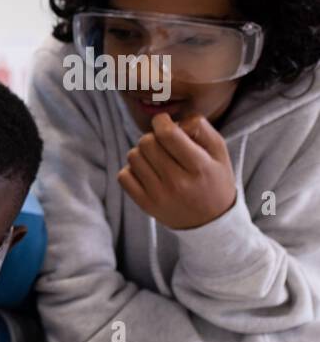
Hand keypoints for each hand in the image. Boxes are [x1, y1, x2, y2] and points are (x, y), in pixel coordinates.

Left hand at [118, 113, 236, 229]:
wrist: (210, 222)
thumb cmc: (214, 179)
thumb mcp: (219, 152)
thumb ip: (200, 128)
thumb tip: (173, 119)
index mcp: (199, 167)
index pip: (167, 134)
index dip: (161, 121)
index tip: (164, 122)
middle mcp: (177, 182)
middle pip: (146, 142)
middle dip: (153, 137)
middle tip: (164, 144)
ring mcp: (158, 195)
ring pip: (133, 156)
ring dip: (142, 152)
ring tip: (157, 159)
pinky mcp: (145, 204)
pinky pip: (123, 176)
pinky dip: (132, 169)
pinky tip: (147, 172)